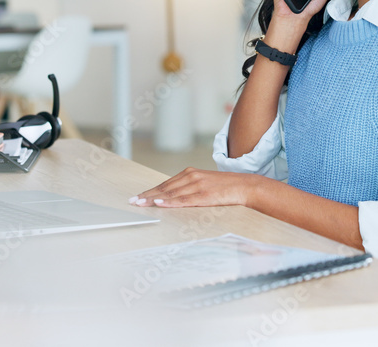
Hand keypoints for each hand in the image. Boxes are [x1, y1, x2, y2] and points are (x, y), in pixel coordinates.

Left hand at [128, 167, 258, 207]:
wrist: (244, 186)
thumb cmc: (224, 187)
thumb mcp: (203, 183)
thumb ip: (188, 187)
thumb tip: (173, 196)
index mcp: (190, 173)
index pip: (165, 184)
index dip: (150, 191)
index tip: (137, 197)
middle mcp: (191, 176)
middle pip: (164, 188)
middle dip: (147, 195)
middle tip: (133, 201)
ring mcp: (197, 185)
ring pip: (171, 193)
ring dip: (154, 199)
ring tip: (141, 203)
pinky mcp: (204, 195)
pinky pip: (184, 200)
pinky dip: (170, 202)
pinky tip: (160, 203)